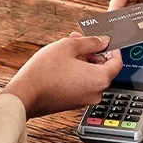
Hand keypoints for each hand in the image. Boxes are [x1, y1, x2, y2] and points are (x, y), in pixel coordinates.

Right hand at [3, 33, 122, 118]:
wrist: (25, 95)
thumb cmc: (45, 72)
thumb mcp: (69, 46)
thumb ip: (90, 42)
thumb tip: (103, 41)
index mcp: (100, 79)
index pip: (117, 62)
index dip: (112, 47)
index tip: (104, 39)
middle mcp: (96, 92)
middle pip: (104, 68)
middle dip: (93, 52)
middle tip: (80, 39)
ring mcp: (84, 99)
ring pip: (91, 75)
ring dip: (83, 60)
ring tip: (67, 48)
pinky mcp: (73, 102)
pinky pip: (82, 84)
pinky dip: (77, 72)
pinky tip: (63, 62)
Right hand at [108, 0, 142, 55]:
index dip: (115, 8)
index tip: (112, 23)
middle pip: (122, 4)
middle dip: (117, 20)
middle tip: (114, 37)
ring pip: (128, 12)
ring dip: (124, 26)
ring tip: (121, 41)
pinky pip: (137, 19)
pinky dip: (133, 29)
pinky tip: (133, 40)